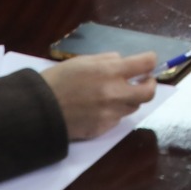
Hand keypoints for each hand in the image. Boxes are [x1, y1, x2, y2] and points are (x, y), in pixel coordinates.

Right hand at [39, 53, 156, 140]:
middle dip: (149, 85)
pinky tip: (98, 108)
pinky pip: (117, 119)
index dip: (151, 61)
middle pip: (149, 92)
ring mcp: (110, 113)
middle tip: (144, 81)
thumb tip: (124, 62)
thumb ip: (107, 60)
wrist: (39, 109)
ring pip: (133, 106)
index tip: (148, 63)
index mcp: (110, 71)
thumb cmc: (58, 80)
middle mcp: (115, 93)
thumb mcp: (83, 61)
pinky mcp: (103, 129)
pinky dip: (113, 112)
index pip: (146, 64)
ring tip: (114, 94)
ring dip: (129, 99)